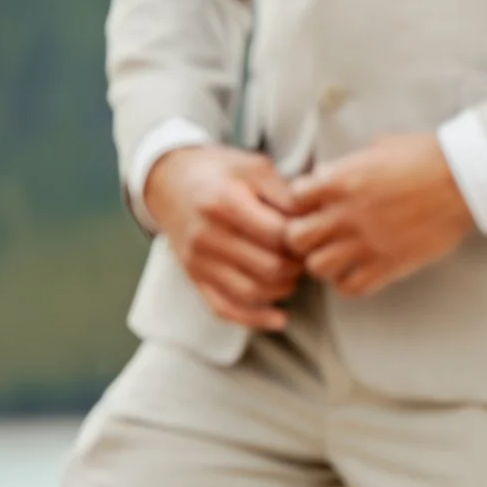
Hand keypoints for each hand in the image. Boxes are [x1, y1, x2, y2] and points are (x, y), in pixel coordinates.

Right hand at [145, 145, 302, 333]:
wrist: (171, 182)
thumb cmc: (220, 173)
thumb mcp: (254, 167)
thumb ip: (286, 193)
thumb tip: (316, 221)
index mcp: (224, 203)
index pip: (278, 235)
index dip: (303, 239)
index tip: (311, 234)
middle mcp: (207, 236)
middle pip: (269, 268)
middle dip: (297, 266)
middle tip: (305, 255)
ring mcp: (198, 261)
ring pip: (253, 292)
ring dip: (283, 289)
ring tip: (292, 273)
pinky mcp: (194, 278)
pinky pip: (225, 309)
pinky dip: (255, 319)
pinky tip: (280, 318)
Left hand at [285, 133, 474, 297]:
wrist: (463, 179)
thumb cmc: (426, 157)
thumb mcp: (379, 147)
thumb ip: (348, 164)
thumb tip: (328, 174)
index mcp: (341, 181)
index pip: (293, 198)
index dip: (299, 202)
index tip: (310, 205)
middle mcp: (347, 214)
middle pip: (295, 238)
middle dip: (301, 237)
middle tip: (316, 236)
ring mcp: (367, 242)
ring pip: (317, 267)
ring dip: (322, 263)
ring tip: (335, 257)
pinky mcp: (389, 264)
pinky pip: (351, 288)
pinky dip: (348, 284)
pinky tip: (356, 272)